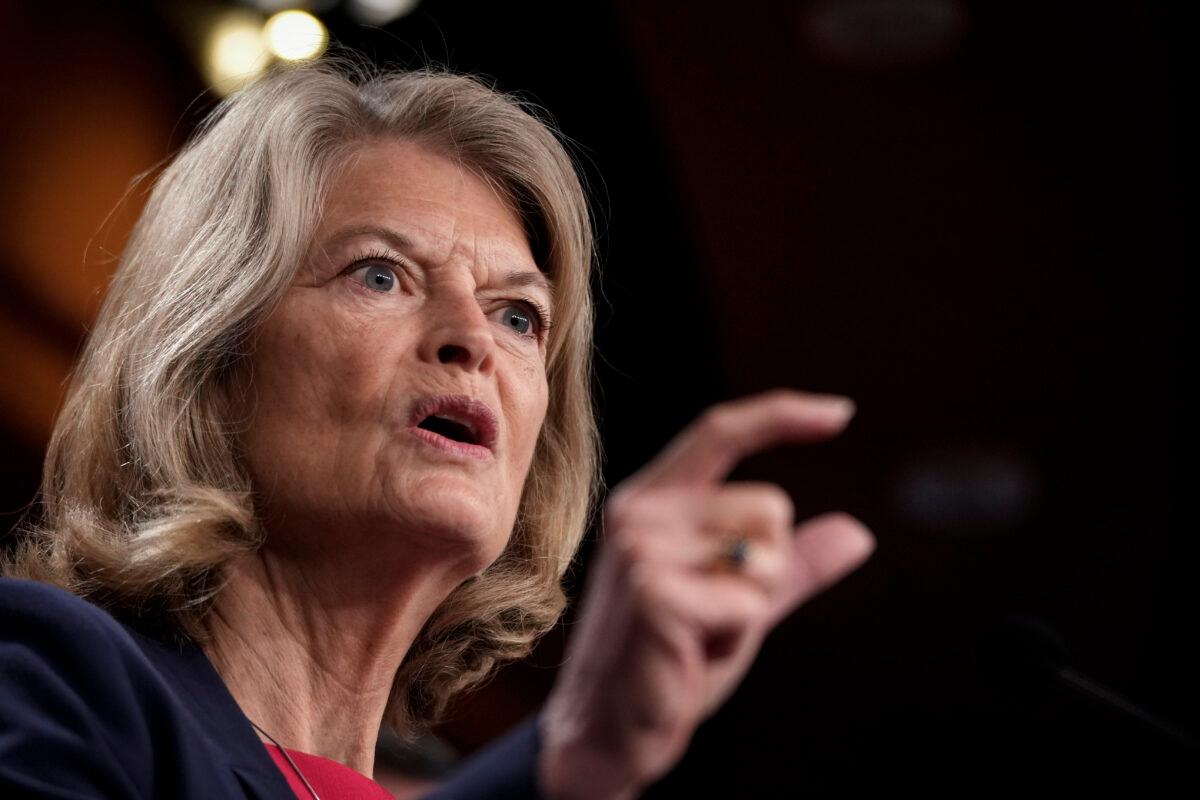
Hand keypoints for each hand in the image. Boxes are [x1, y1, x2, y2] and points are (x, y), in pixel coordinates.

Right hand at [537, 390, 875, 799]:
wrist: (607, 731)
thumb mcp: (740, 602)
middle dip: (766, 571)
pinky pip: (749, 602)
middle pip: (770, 506)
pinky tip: (690, 651)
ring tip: (698, 633)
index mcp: (652, 500)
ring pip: (765, 556)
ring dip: (750, 607)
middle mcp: (640, 511)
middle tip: (711, 616)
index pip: (720, 433)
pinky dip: (736, 636)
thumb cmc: (668, 662)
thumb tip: (857, 533)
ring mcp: (640, 547)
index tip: (842, 413)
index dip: (782, 415)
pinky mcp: (653, 591)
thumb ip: (792, 566)